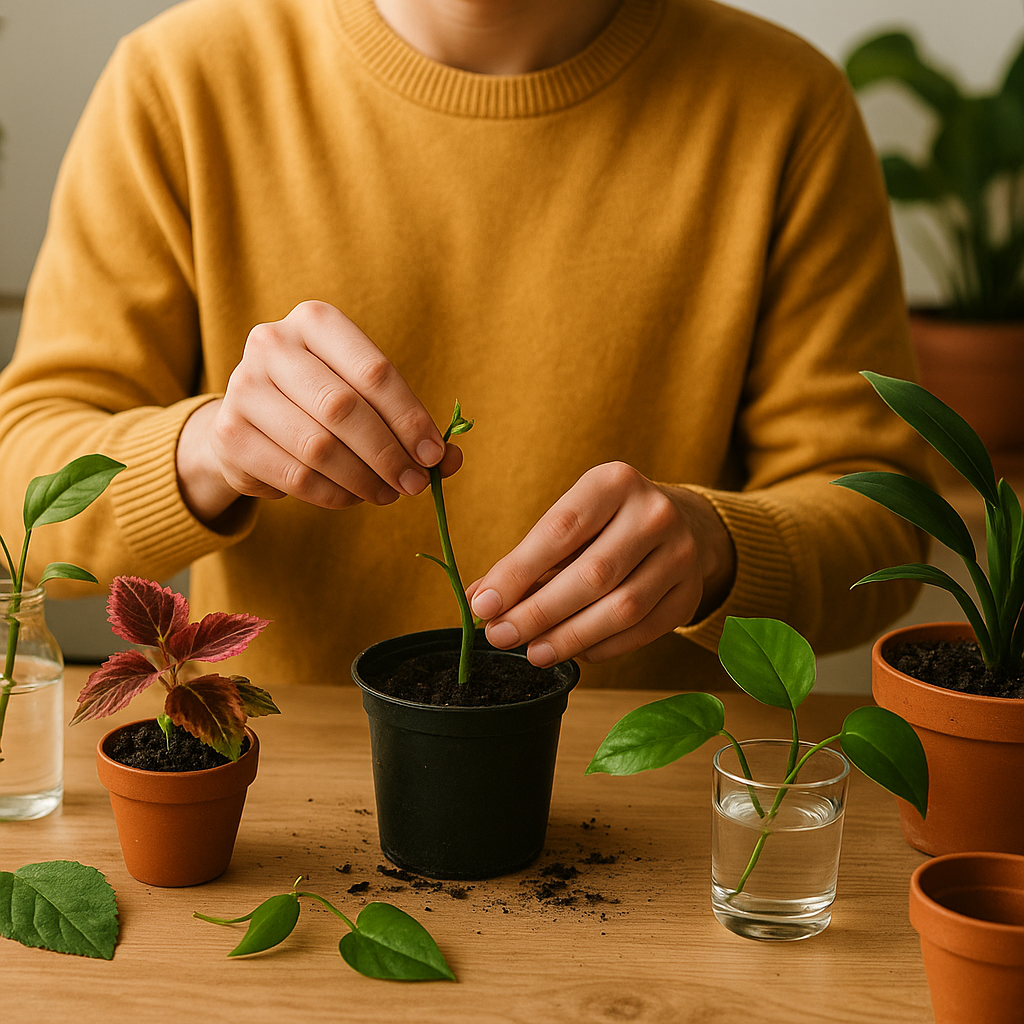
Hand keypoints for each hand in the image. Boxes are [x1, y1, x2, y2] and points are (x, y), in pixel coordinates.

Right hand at [176, 301, 461, 522]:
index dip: (410, 419)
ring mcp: (243, 386)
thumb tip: (450, 460)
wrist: (249, 423)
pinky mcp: (229, 433)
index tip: (435, 455)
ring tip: (387, 494)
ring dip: (363, 480)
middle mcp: (272, 343)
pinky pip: (295, 475)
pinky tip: (351, 497)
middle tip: (414, 484)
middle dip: (388, 454)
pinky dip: (333, 494)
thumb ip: (408, 425)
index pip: (374, 372)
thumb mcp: (366, 400)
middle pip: (344, 409)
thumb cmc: (320, 405)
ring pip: (319, 446)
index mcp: (315, 321)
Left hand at [468, 463, 735, 666]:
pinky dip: (602, 647)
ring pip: (621, 608)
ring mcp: (680, 554)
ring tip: (533, 652)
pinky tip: (573, 651)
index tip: (484, 605)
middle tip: (500, 636)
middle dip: (539, 612)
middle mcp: (654, 513)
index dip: (518, 573)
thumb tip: (481, 601)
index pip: (560, 531)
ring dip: (570, 637)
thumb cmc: (606, 524)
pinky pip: (642, 631)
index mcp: (615, 482)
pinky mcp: (689, 593)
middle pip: (593, 574)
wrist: (679, 523)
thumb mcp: (568, 521)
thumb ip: (525, 559)